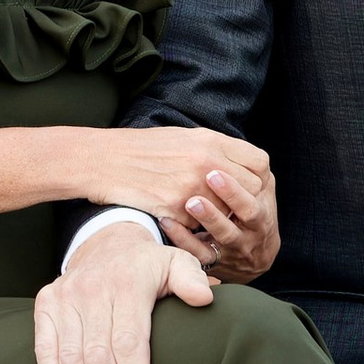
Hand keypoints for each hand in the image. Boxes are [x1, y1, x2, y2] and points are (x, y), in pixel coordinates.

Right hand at [33, 220, 212, 363]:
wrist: (107, 243)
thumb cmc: (147, 266)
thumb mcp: (176, 263)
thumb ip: (191, 280)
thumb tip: (204, 299)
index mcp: (127, 282)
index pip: (129, 341)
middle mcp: (91, 289)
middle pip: (99, 356)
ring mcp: (64, 297)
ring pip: (71, 358)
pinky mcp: (46, 305)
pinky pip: (45, 349)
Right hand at [88, 125, 272, 244]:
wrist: (105, 160)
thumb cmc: (142, 148)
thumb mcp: (183, 136)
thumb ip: (216, 148)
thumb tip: (240, 162)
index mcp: (210, 142)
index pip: (259, 163)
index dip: (256, 176)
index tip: (246, 183)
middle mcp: (206, 163)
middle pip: (250, 190)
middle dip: (242, 199)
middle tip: (228, 203)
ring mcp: (192, 188)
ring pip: (227, 212)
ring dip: (220, 215)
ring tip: (204, 211)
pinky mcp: (177, 210)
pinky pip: (199, 226)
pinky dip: (193, 226)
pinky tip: (179, 216)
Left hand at [168, 155, 278, 279]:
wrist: (254, 257)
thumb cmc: (250, 214)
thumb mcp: (258, 194)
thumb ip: (249, 171)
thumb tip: (230, 144)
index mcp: (264, 204)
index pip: (258, 189)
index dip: (241, 179)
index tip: (221, 164)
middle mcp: (255, 227)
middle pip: (249, 210)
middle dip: (232, 194)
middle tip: (211, 175)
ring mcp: (237, 246)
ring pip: (226, 233)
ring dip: (209, 217)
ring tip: (191, 201)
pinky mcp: (217, 261)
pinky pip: (200, 252)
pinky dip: (183, 238)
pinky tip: (167, 222)